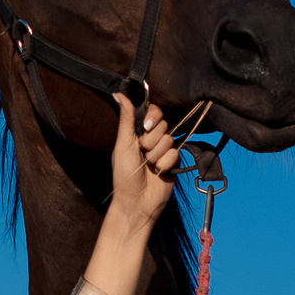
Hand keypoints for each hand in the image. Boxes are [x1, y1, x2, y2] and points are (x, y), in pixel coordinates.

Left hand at [108, 94, 181, 232]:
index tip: (145, 128)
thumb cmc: (124, 175)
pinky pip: (176, 153)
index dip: (153, 117)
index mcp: (138, 132)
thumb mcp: (123, 145)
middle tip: (142, 153)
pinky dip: (166, 164)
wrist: (137, 202)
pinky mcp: (175, 162)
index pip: (153, 111)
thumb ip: (126, 119)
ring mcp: (164, 150)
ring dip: (157, 155)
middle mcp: (152, 139)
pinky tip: (159, 172)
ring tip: (149, 166)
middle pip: (163, 124)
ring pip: (169, 139)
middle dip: (151, 140)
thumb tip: (118, 93)